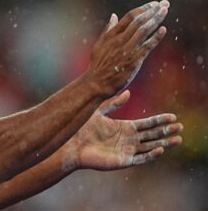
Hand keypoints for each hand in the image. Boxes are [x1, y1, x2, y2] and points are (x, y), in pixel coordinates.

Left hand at [67, 91, 182, 170]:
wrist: (72, 142)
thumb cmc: (83, 127)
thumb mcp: (100, 110)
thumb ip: (114, 103)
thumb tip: (128, 92)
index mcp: (124, 127)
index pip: (146, 124)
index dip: (159, 121)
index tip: (173, 117)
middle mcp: (128, 139)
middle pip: (151, 135)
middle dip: (166, 131)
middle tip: (180, 127)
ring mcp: (126, 150)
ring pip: (150, 147)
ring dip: (164, 143)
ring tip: (177, 139)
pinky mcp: (123, 160)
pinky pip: (140, 158)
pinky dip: (150, 155)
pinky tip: (160, 149)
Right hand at [88, 0, 169, 96]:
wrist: (98, 82)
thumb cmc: (98, 64)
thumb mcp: (99, 44)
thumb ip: (108, 29)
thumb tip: (114, 15)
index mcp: (112, 34)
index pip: (130, 17)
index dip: (143, 9)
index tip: (153, 4)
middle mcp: (120, 40)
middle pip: (139, 21)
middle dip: (153, 11)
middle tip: (164, 3)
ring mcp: (127, 50)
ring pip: (144, 31)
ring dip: (156, 20)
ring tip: (165, 11)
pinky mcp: (134, 60)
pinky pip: (147, 46)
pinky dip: (156, 37)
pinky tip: (163, 29)